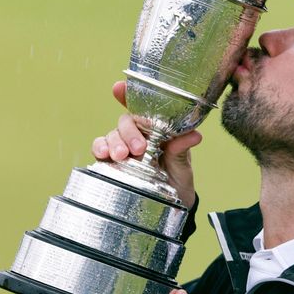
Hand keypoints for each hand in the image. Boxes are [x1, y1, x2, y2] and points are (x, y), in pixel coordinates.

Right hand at [92, 81, 201, 207]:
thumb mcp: (184, 165)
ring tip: (122, 155)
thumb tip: (194, 135)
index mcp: (155, 128)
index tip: (119, 88)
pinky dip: (99, 148)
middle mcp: (137, 135)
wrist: (172, 205)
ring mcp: (123, 148)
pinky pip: (100, 150)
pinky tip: (103, 154)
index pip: (141, 107)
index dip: (128, 94)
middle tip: (138, 148)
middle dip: (129, 132)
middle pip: (126, 122)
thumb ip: (182, 149)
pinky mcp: (112, 163)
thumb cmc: (179, 179)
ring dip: (114, 142)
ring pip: (112, 135)